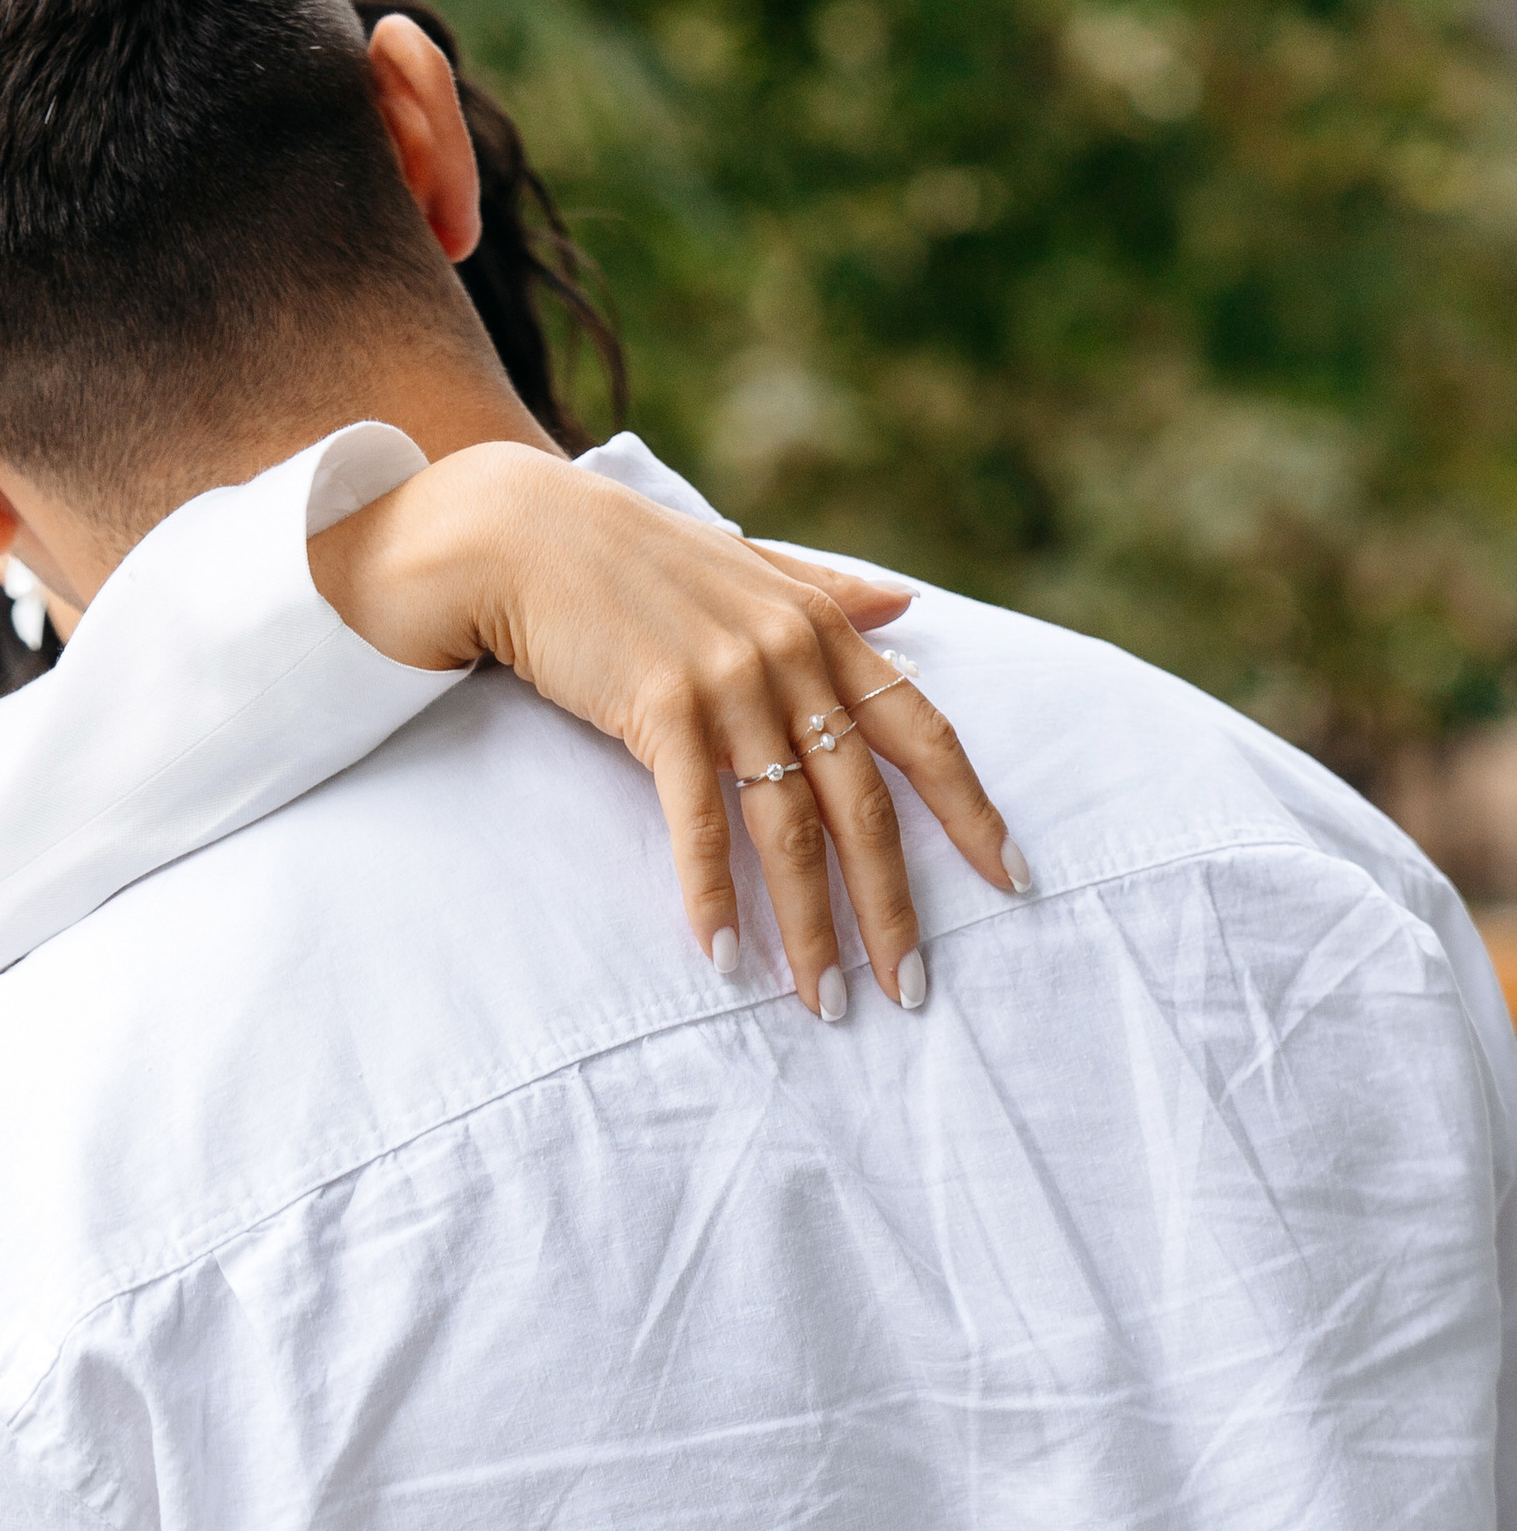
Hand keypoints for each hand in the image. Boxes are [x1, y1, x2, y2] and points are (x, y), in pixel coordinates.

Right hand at [307, 442, 1030, 1018]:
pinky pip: (700, 822)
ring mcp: (730, 681)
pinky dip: (712, 894)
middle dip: (893, 908)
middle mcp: (792, 656)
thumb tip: (901, 604)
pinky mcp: (661, 708)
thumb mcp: (746, 567)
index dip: (970, 811)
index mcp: (823, 628)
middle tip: (910, 990)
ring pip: (791, 828)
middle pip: (865, 806)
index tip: (1011, 881)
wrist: (520, 529)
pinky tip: (725, 959)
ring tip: (825, 1001)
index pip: (923, 732)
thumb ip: (826, 591)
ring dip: (811, 927)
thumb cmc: (629, 557)